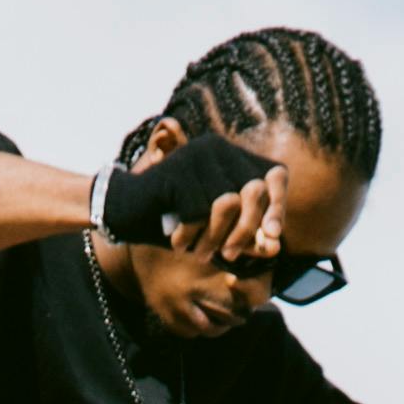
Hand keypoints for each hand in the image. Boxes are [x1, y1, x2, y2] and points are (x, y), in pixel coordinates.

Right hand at [99, 129, 282, 267]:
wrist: (124, 211)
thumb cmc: (175, 222)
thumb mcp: (217, 234)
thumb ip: (247, 237)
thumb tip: (276, 247)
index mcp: (233, 157)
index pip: (275, 175)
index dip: (278, 206)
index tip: (273, 237)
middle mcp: (218, 148)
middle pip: (255, 191)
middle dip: (247, 231)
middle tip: (230, 255)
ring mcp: (196, 154)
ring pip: (228, 202)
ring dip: (215, 237)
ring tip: (201, 252)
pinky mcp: (177, 169)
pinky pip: (198, 210)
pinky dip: (191, 234)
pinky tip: (177, 241)